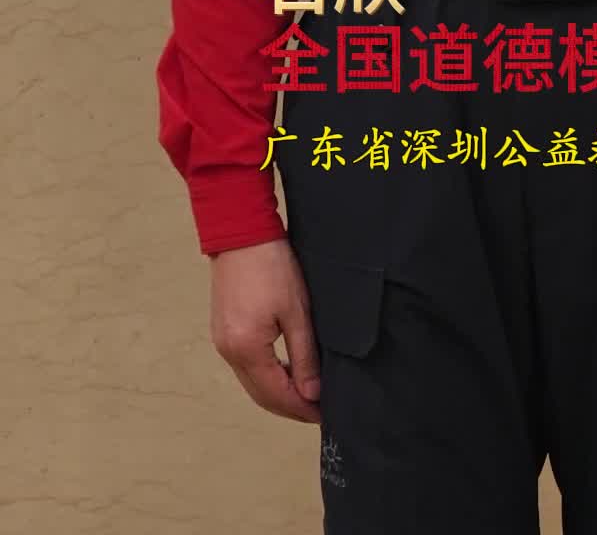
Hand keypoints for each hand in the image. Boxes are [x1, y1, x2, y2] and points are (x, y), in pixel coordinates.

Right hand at [210, 237, 321, 422]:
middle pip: (260, 394)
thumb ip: (304, 357)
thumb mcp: (297, 311)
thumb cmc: (270, 264)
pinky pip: (245, 366)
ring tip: (306, 394)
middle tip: (317, 411)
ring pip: (252, 382)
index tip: (323, 415)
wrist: (241, 232)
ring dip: (277, 392)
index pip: (276, 395)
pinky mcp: (223, 330)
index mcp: (246, 349)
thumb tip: (312, 392)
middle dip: (289, 406)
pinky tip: (285, 371)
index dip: (301, 408)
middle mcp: (229, 351)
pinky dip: (265, 375)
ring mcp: (222, 341)